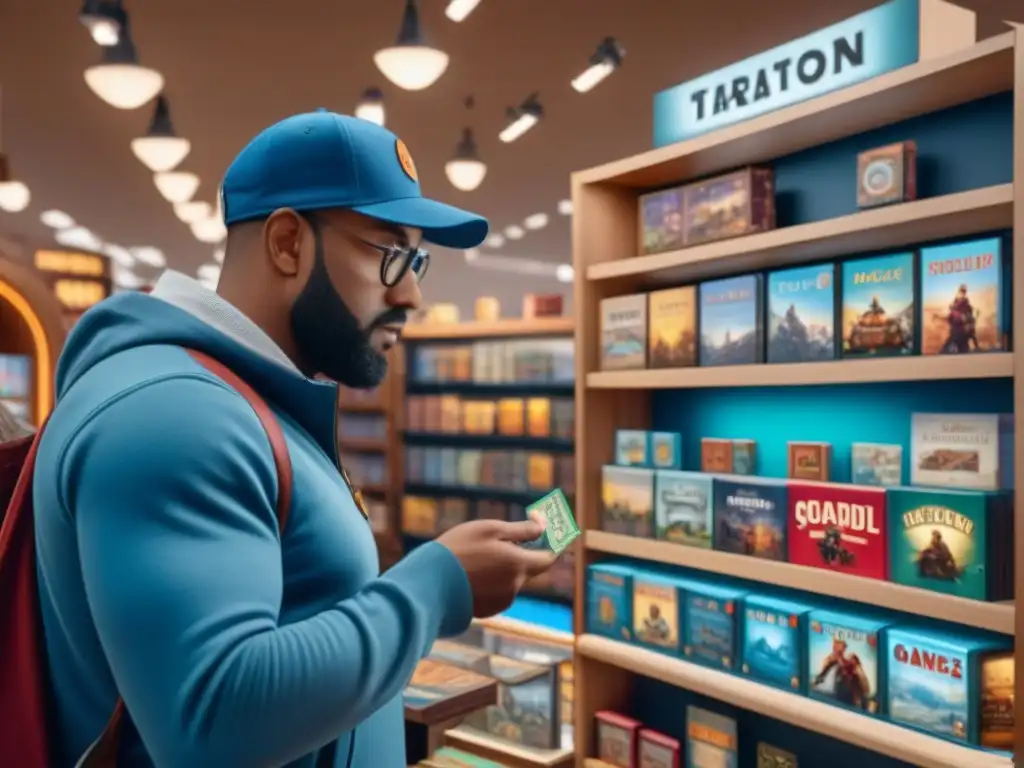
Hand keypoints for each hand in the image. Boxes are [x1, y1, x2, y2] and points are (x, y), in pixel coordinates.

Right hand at [436, 517, 557, 617]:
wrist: (429, 583)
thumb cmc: (459, 549)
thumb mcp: (490, 530)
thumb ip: (521, 530)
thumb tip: (543, 526)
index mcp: (519, 565)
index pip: (548, 558)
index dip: (551, 545)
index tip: (544, 532)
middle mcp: (515, 587)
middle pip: (528, 568)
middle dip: (520, 554)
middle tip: (500, 539)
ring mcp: (501, 601)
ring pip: (510, 580)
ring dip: (502, 567)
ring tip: (475, 555)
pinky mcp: (486, 610)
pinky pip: (496, 592)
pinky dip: (490, 581)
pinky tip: (470, 572)